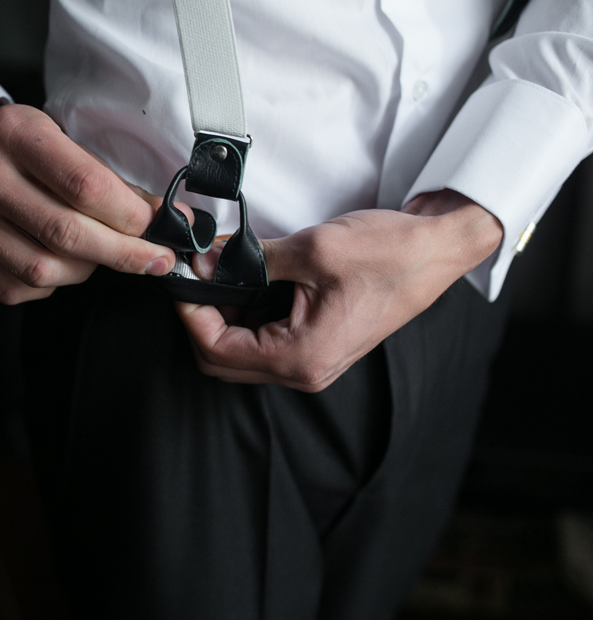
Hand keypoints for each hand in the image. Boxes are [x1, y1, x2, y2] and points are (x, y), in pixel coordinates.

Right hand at [0, 102, 175, 303]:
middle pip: (66, 233)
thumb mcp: (65, 144)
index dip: (130, 217)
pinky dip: (50, 285)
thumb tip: (164, 220)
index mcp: (12, 132)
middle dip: (121, 253)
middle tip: (153, 261)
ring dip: (85, 271)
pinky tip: (57, 264)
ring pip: (42, 269)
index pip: (85, 186)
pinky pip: (16, 288)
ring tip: (98, 256)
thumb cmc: (24, 152)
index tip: (157, 229)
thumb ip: (110, 183)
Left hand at [176, 189, 503, 390]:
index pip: (216, 351)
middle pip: (222, 360)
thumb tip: (207, 261)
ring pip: (239, 353)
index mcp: (302, 357)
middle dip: (198, 319)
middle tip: (193, 277)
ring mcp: (311, 361)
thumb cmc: (392, 253)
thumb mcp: (314, 249)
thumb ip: (252, 260)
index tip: (182, 280)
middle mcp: (304, 370)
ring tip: (215, 274)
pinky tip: (242, 282)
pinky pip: (262, 342)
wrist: (438, 250)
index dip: (189, 315)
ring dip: (219, 317)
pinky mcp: (317, 344)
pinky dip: (243, 316)